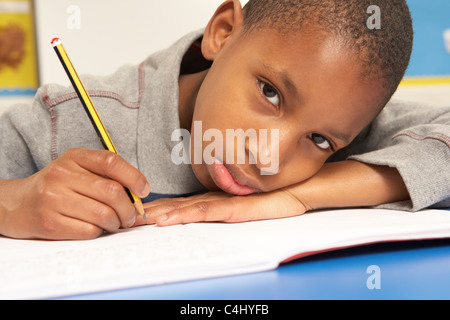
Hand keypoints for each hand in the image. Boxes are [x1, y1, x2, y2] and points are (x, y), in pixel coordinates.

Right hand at [0, 148, 149, 239]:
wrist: (17, 203)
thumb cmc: (57, 186)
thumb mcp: (77, 168)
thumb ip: (106, 174)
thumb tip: (140, 191)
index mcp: (74, 157)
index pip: (111, 162)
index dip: (134, 178)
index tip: (143, 190)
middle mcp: (62, 175)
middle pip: (113, 192)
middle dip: (129, 208)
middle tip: (131, 216)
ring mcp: (53, 199)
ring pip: (104, 214)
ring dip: (116, 223)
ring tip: (114, 223)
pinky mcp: (49, 223)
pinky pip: (90, 231)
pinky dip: (100, 231)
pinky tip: (97, 228)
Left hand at [135, 189, 307, 226]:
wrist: (294, 192)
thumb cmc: (270, 199)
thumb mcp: (240, 206)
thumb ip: (220, 207)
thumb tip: (198, 210)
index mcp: (211, 200)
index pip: (178, 206)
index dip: (155, 210)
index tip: (134, 215)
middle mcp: (212, 200)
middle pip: (175, 207)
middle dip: (149, 214)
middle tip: (124, 218)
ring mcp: (222, 202)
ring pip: (185, 210)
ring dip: (159, 215)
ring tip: (137, 221)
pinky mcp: (234, 208)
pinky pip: (205, 212)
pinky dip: (184, 215)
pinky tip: (167, 220)